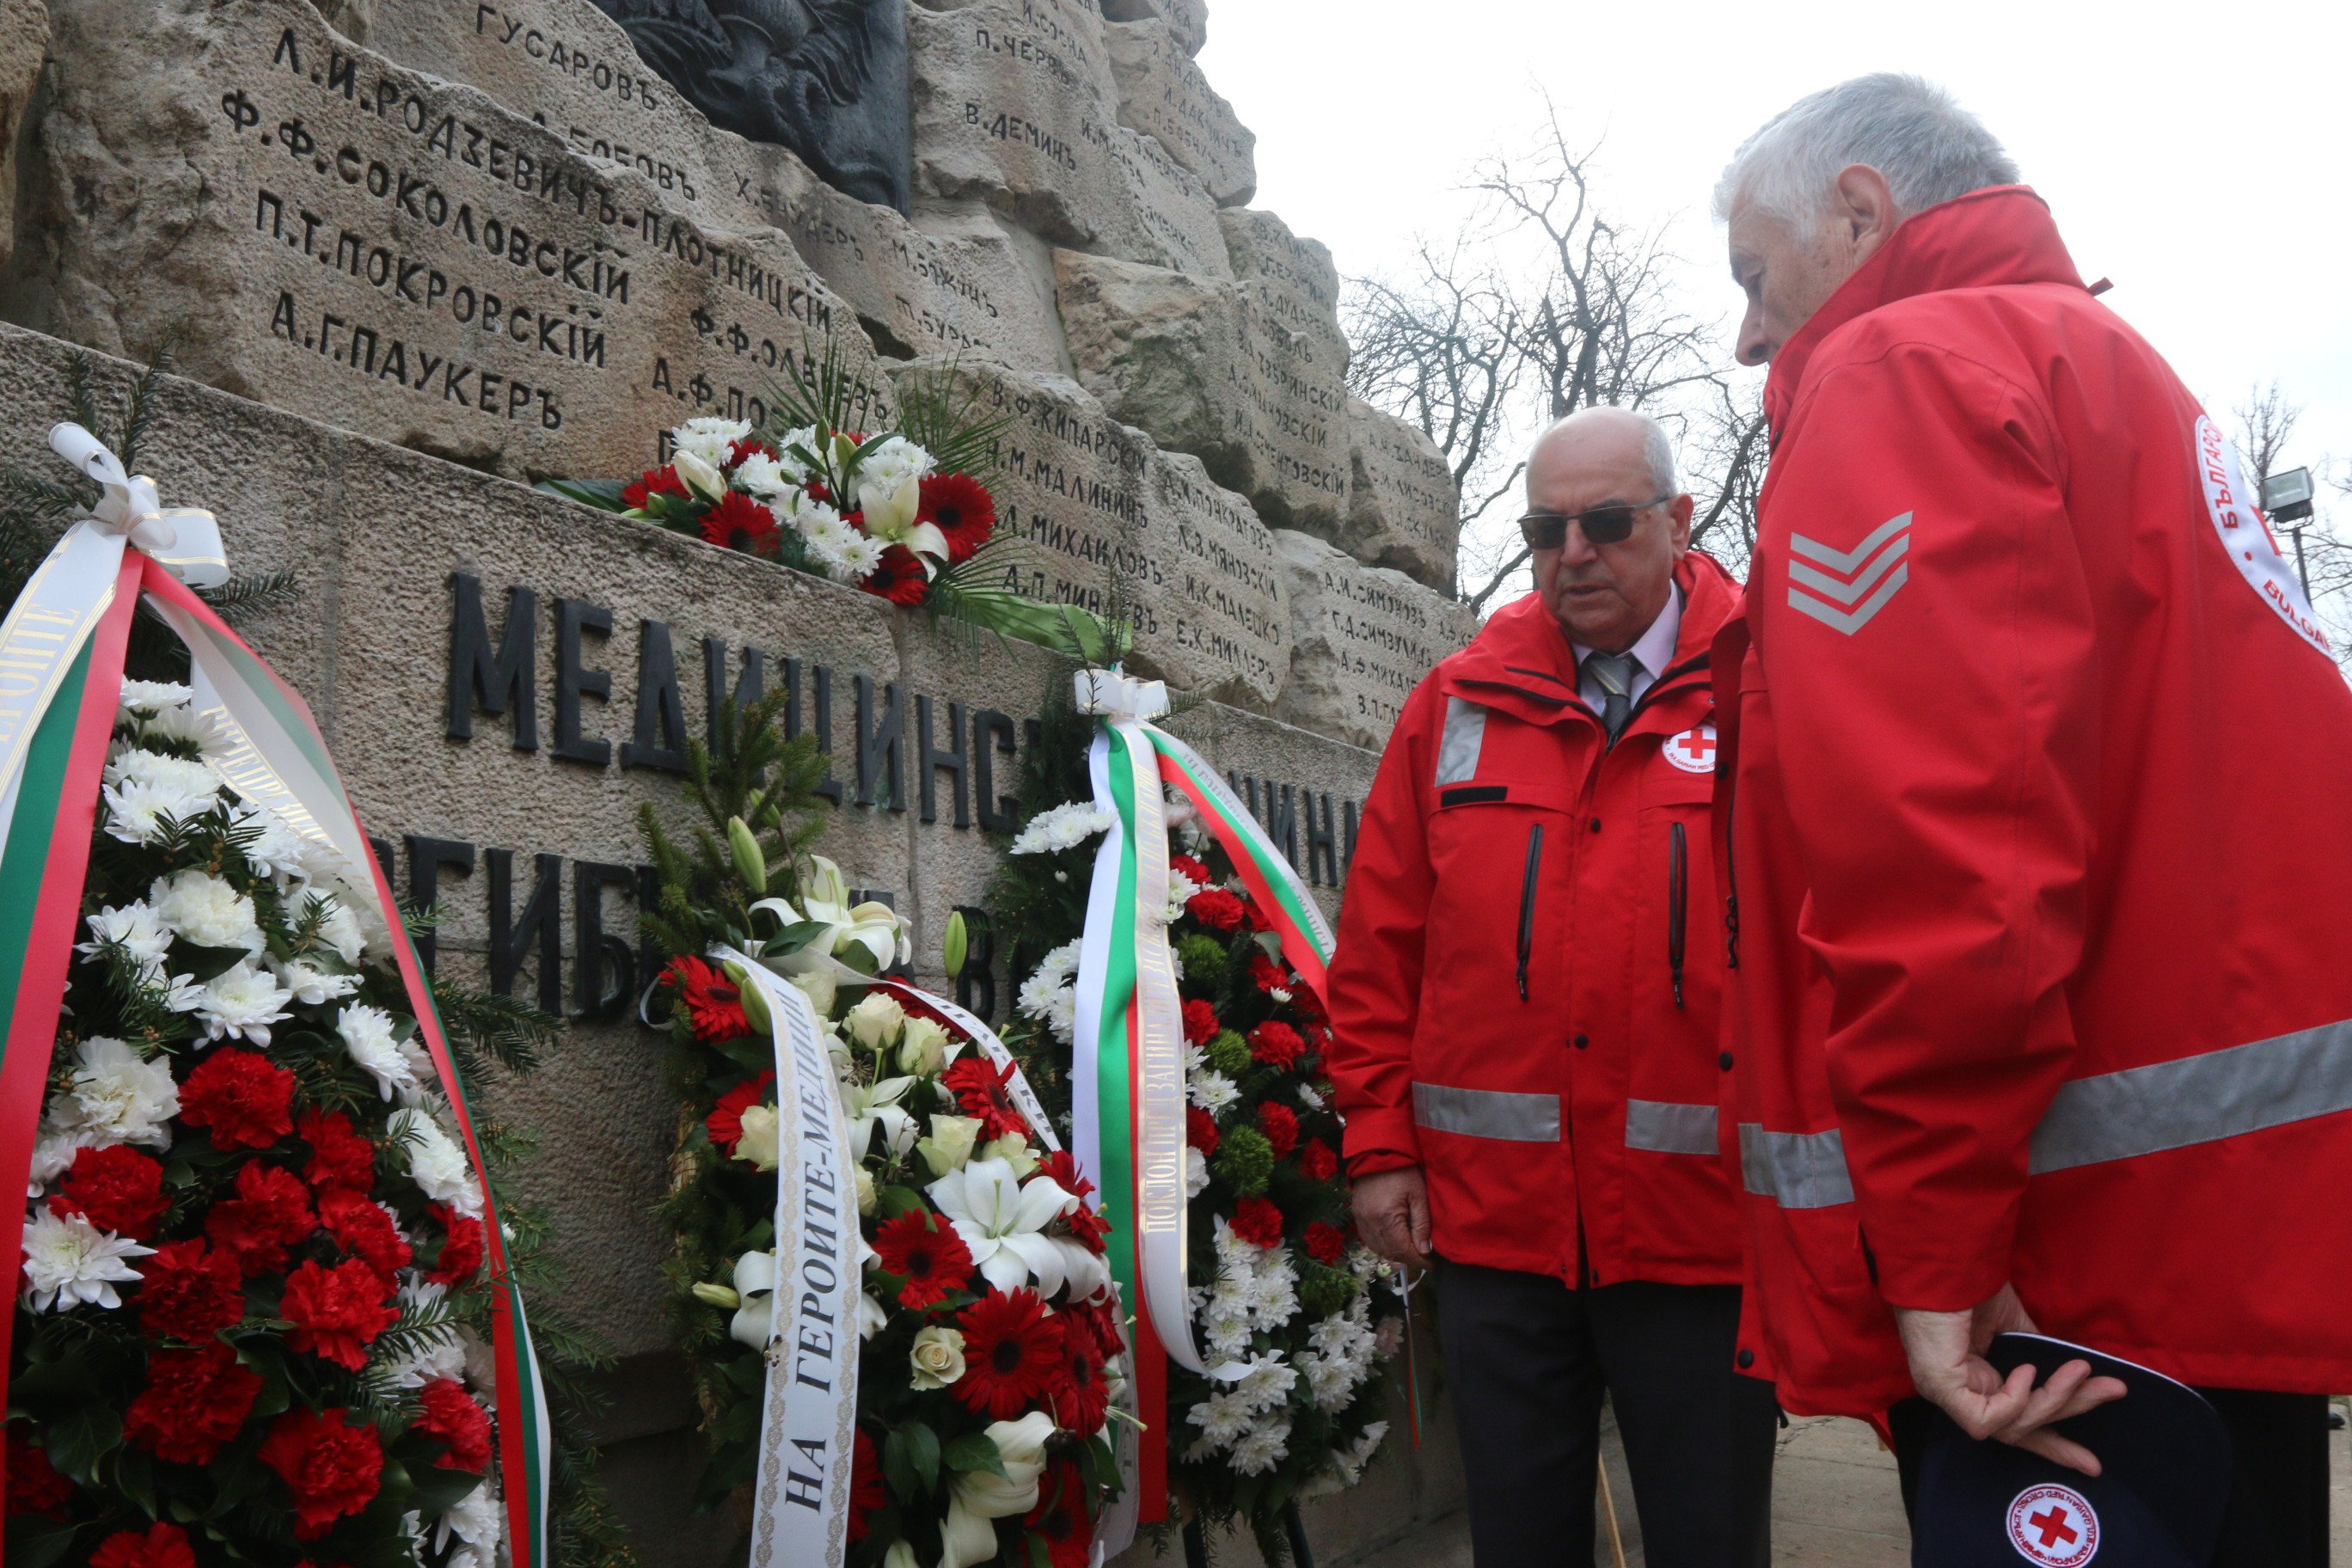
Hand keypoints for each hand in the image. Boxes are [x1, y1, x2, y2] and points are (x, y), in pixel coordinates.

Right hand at [1351, 1166, 1432, 1270]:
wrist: (1377, 1152)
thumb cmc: (1402, 1171)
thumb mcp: (1418, 1195)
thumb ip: (1421, 1224)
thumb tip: (1424, 1250)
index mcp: (1387, 1217)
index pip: (1403, 1250)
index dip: (1418, 1261)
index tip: (1431, 1264)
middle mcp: (1370, 1222)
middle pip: (1389, 1253)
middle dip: (1408, 1259)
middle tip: (1423, 1258)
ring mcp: (1361, 1219)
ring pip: (1377, 1249)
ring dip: (1394, 1254)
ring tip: (1410, 1251)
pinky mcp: (1357, 1215)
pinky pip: (1368, 1240)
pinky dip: (1381, 1246)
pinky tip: (1392, 1243)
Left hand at [1892, 1283, 2127, 1475]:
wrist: (1943, 1260)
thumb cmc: (1970, 1287)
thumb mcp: (2015, 1328)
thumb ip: (2038, 1355)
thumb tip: (2074, 1375)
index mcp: (1970, 1381)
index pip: (2013, 1424)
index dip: (2052, 1444)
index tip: (2092, 1464)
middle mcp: (1955, 1394)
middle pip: (2019, 1428)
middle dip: (2069, 1414)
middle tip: (2114, 1392)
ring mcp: (1946, 1393)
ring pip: (2011, 1425)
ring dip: (2055, 1399)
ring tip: (2080, 1370)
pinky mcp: (1941, 1387)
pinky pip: (1985, 1419)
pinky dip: (2014, 1400)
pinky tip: (2026, 1370)